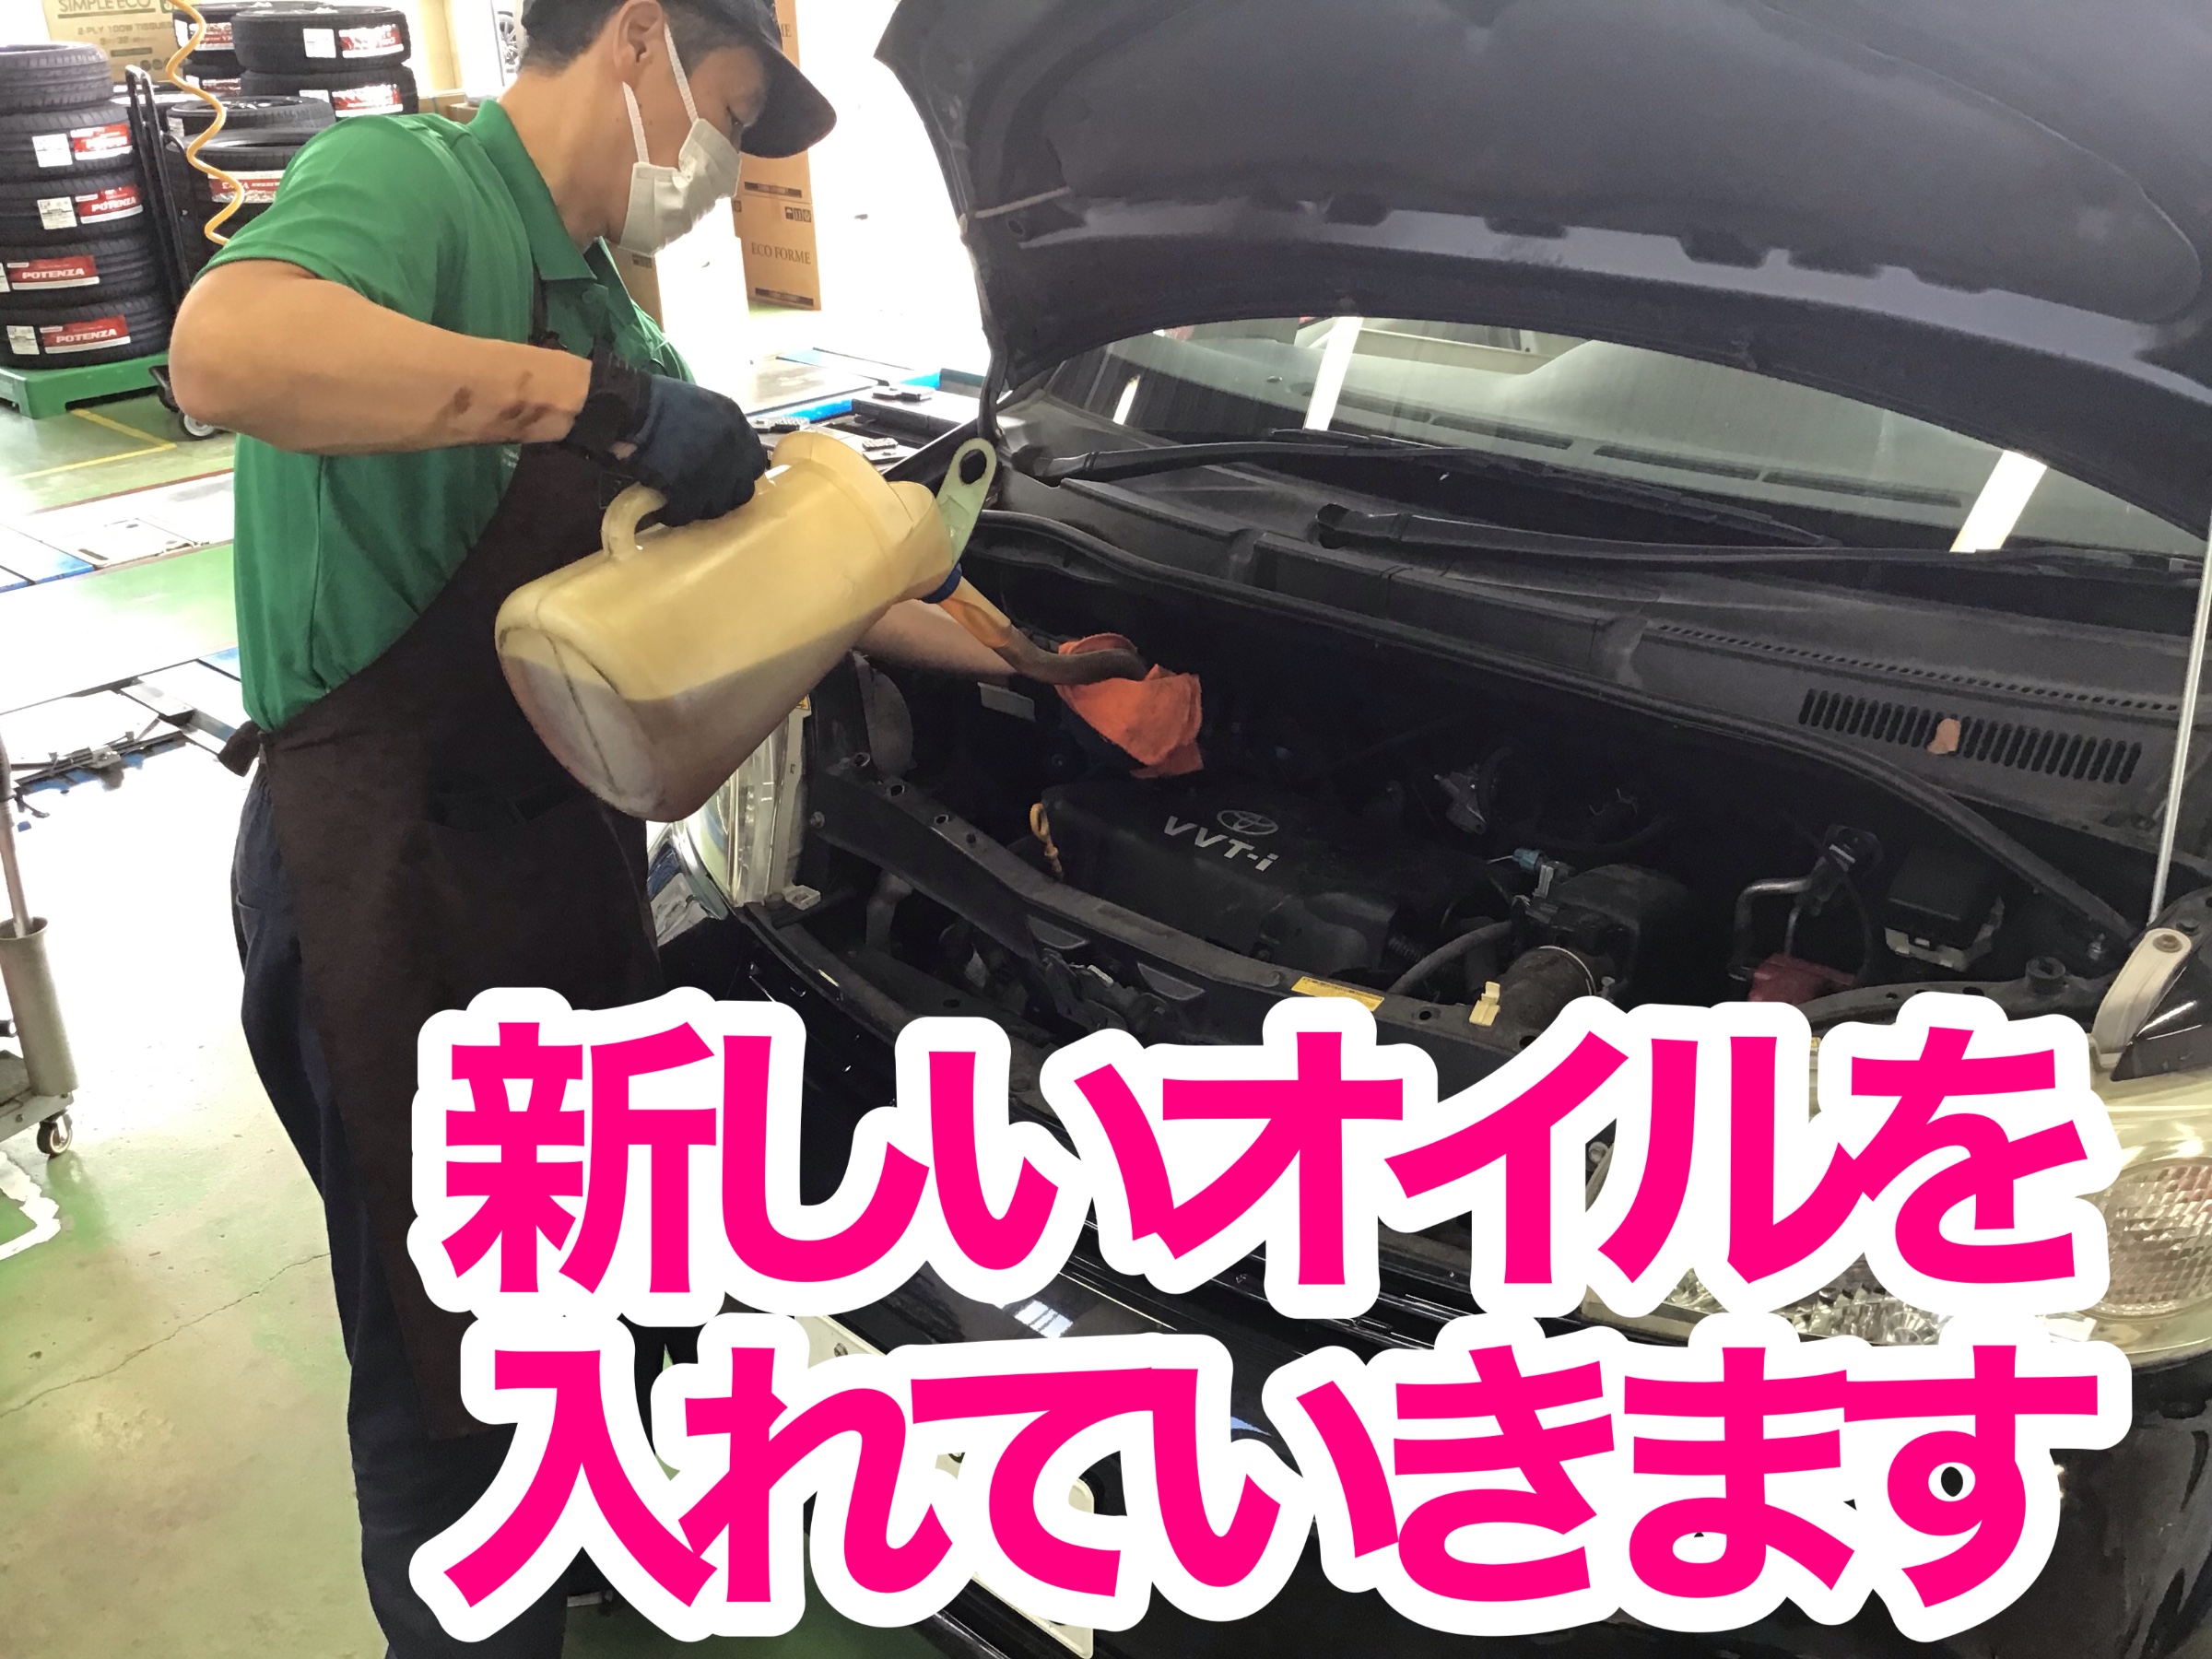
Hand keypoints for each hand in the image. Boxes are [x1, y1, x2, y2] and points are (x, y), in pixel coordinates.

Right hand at [620, 374, 771, 525]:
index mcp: (736, 424)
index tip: (725, 479)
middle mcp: (732, 448)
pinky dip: (675, 514)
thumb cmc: (658, 402)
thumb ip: (720, 429)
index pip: (754, 463)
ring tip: (682, 502)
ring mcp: (713, 470)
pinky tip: (665, 507)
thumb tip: (723, 454)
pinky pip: (687, 513)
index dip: (739, 475)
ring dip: (700, 507)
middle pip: (742, 490)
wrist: (631, 407)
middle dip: (723, 496)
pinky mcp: (689, 488)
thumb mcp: (703, 405)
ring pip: (717, 506)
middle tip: (702, 494)